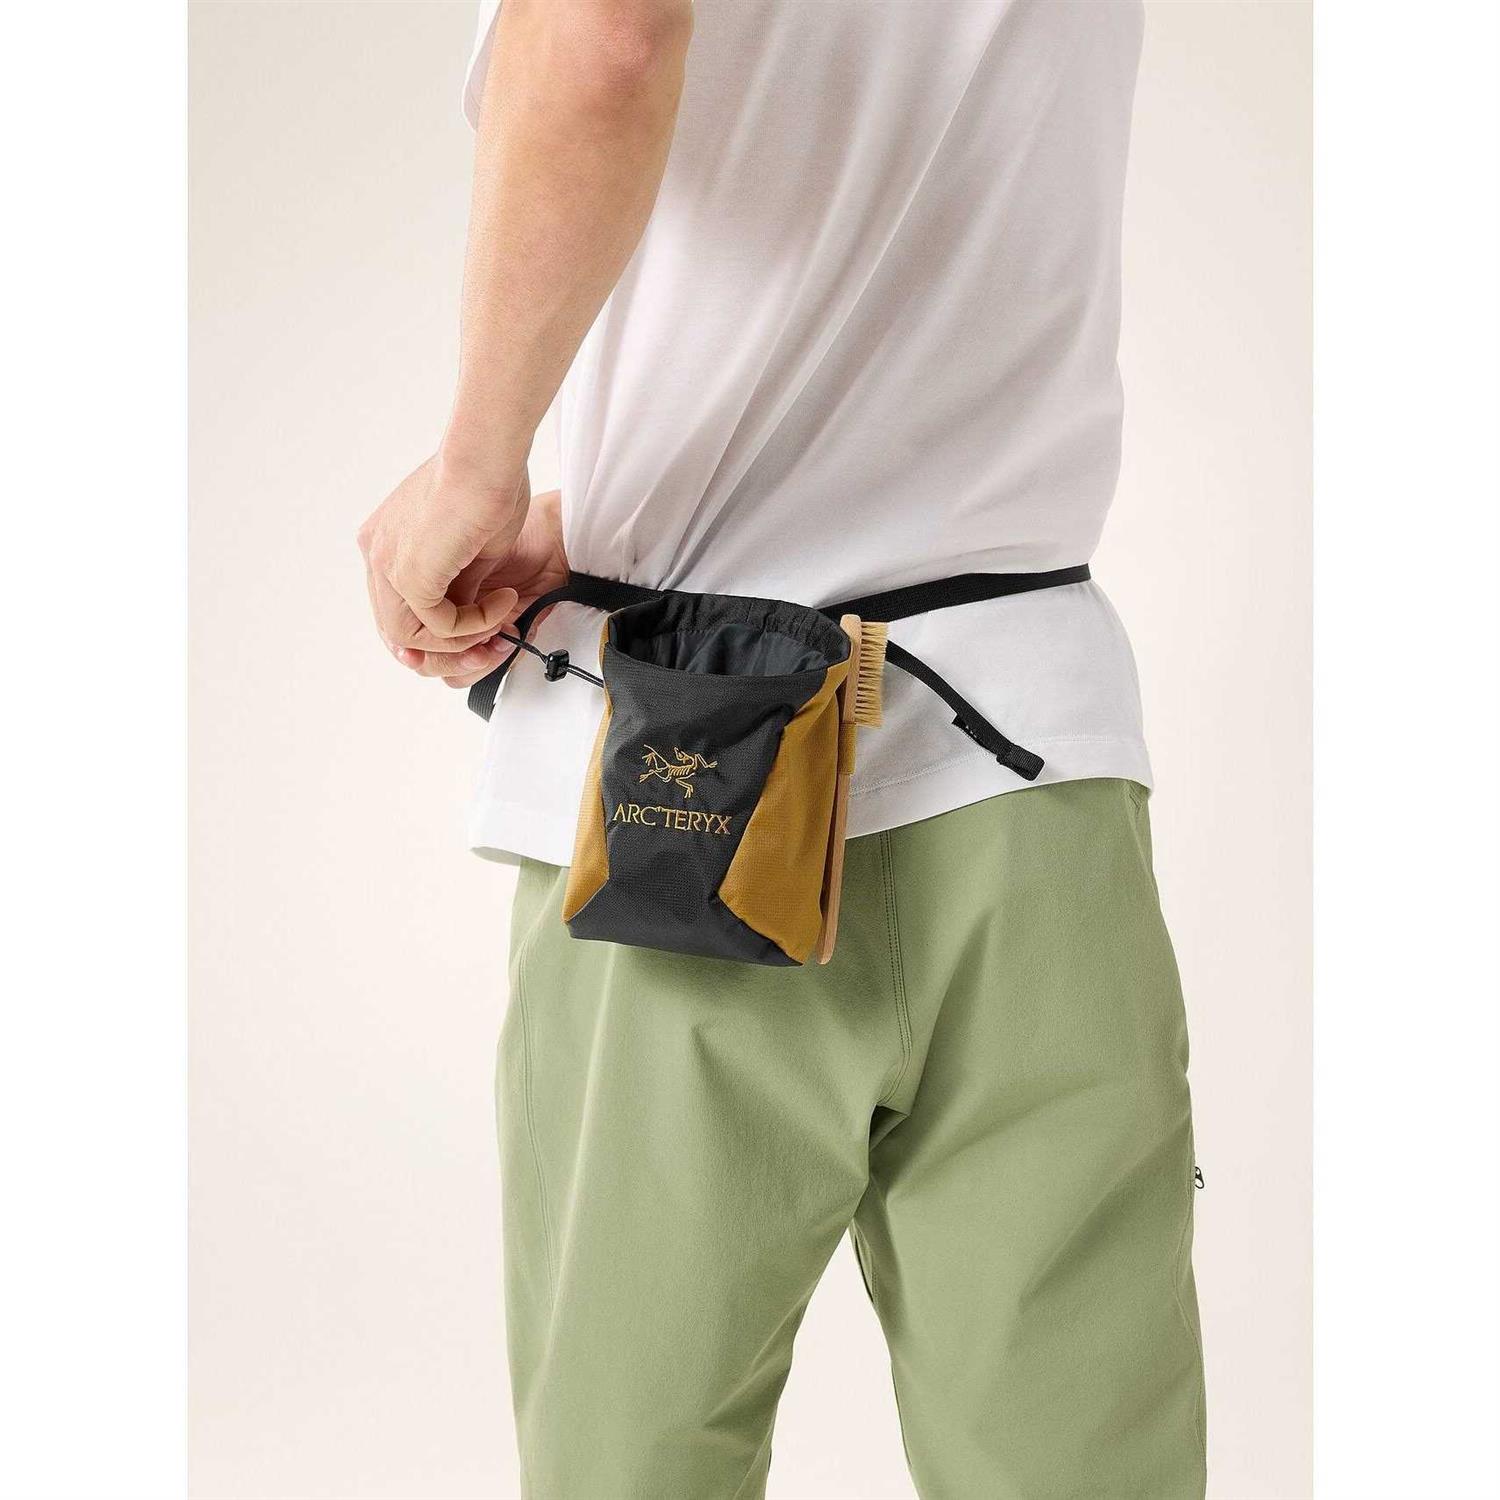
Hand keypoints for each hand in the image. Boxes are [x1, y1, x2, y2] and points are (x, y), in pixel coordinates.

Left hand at [357, 455, 567, 688]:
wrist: (486, 458)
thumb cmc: (486, 482)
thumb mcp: (471, 548)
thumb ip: (460, 584)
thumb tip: (465, 614)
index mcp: (385, 541)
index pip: (399, 604)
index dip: (438, 625)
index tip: (481, 627)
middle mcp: (376, 553)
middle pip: (397, 628)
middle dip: (447, 644)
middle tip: (492, 641)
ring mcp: (387, 566)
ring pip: (410, 636)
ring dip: (463, 638)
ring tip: (500, 620)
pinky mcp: (410, 578)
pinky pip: (441, 626)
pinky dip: (476, 625)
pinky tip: (502, 603)